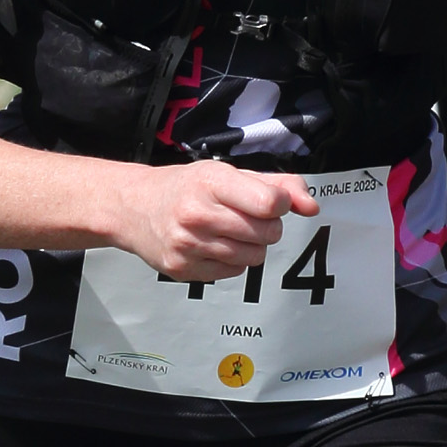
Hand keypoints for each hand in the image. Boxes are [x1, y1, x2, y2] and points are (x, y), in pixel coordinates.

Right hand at [117, 159, 317, 280]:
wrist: (134, 208)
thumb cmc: (188, 188)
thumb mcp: (229, 174)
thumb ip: (278, 185)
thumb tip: (312, 207)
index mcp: (210, 181)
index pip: (270, 203)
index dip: (280, 204)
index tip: (269, 202)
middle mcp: (197, 213)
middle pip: (267, 233)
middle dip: (268, 226)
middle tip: (248, 217)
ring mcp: (188, 244)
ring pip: (255, 256)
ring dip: (253, 245)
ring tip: (232, 231)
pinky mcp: (183, 269)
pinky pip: (235, 271)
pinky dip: (235, 260)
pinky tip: (217, 245)